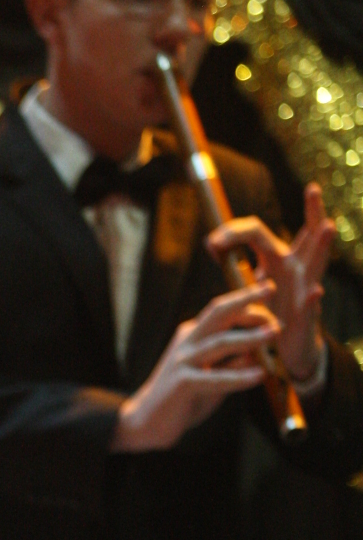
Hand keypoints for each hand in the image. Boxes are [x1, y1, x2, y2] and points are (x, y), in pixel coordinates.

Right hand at [112, 281, 277, 452]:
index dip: (247, 301)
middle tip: (271, 288)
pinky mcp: (182, 383)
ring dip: (250, 336)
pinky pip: (216, 379)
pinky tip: (260, 376)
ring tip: (275, 333)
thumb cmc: (181, 399)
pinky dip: (240, 377)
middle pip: (218, 312)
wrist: (145, 423)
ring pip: (221, 342)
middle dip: (245, 298)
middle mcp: (187, 342)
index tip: (269, 294)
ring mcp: (183, 361)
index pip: (222, 311)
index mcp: (193, 335)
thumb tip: (258, 353)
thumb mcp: (212, 376)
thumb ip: (231, 364)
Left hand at [209, 187, 331, 384]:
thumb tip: (214, 241)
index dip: (234, 231)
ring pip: (316, 263)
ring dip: (321, 246)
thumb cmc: (266, 314)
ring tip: (327, 227)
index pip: (258, 232)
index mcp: (277, 260)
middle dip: (313, 211)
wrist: (285, 350)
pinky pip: (310, 306)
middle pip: (306, 234)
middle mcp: (295, 269)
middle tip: (313, 189)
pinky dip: (312, 300)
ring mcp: (304, 290)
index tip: (211, 242)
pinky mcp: (305, 316)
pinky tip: (315, 292)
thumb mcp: (250, 285)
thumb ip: (235, 262)